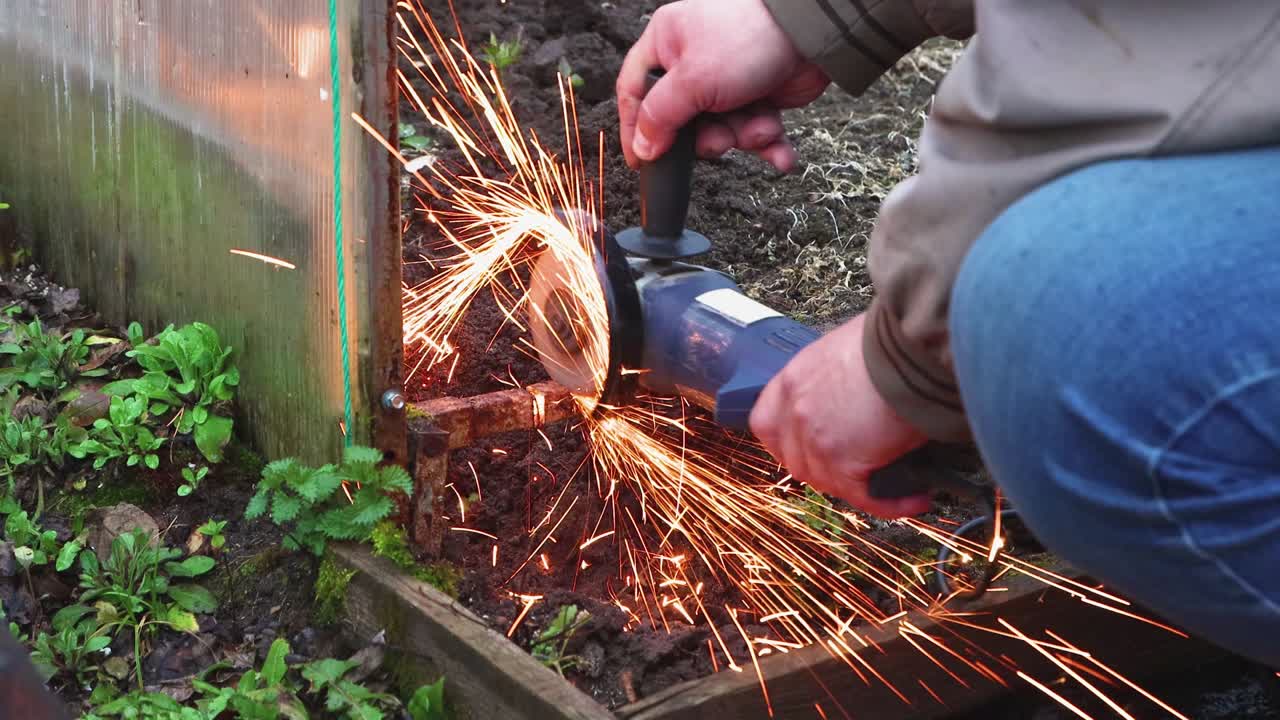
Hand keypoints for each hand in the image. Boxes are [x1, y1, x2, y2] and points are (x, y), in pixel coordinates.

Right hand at [617, 0, 829, 172]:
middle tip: (720, 140)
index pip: (635, 91)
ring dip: (743, 137)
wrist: (813, 34)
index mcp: (666, 43)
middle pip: (683, 120)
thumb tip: (642, 146)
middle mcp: (693, 61)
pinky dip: (767, 143)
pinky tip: (780, 154)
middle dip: (708, 138)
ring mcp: (727, 80)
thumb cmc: (749, 38)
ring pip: (721, 130)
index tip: (641, 159)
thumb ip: (660, 116)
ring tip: (760, 128)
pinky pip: (752, 130)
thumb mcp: (692, 80)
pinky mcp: (757, 95)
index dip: (636, 128)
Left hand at [749, 314, 932, 517]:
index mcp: (794, 379)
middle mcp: (795, 410)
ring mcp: (815, 439)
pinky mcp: (843, 462)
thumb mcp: (848, 349)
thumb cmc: (892, 338)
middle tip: (860, 472)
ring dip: (858, 488)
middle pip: (794, 459)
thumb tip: (859, 394)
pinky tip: (915, 499)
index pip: (768, 424)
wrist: (911, 345)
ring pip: (827, 482)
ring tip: (894, 485)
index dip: (786, 443)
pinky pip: (863, 496)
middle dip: (824, 472)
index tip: (808, 451)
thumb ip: (838, 377)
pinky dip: (890, 504)